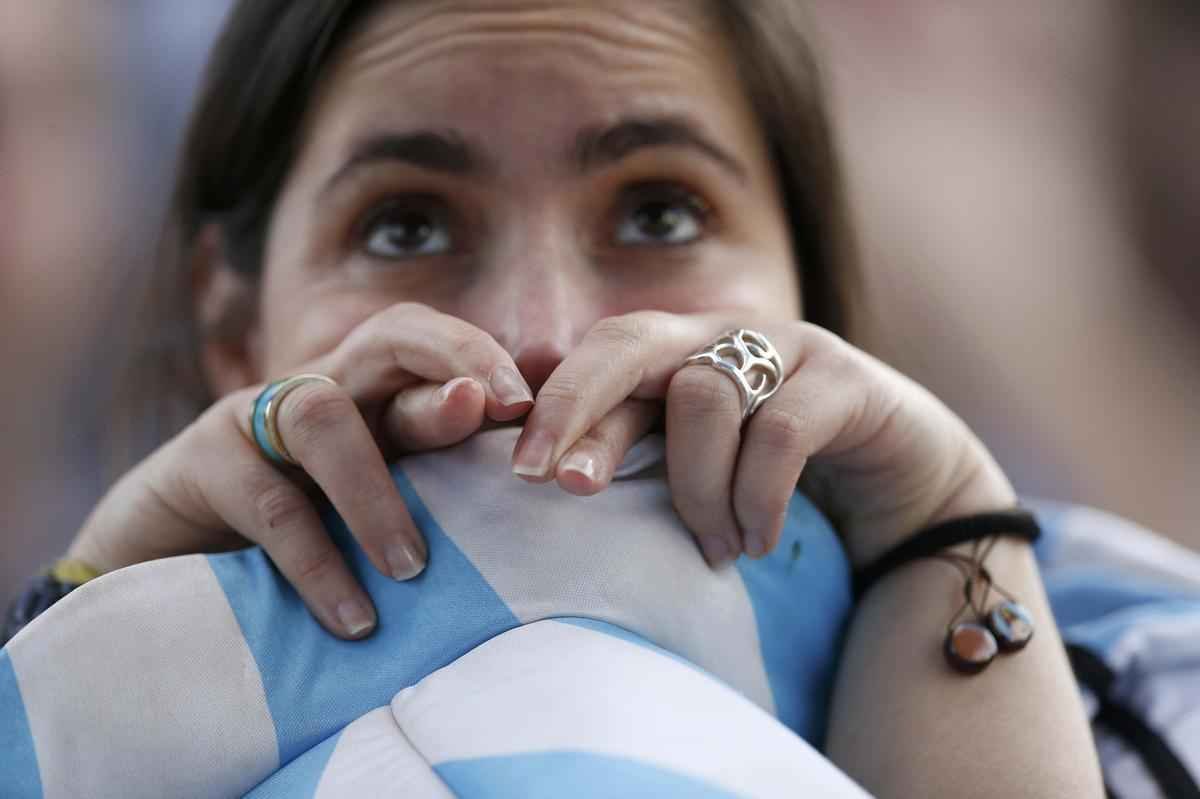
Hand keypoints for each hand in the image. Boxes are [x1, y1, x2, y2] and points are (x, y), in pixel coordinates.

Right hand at [68, 304, 535, 637]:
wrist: (165, 574)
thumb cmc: (292, 549)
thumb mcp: (370, 517)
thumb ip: (434, 492)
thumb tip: (525, 487)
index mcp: (371, 401)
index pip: (429, 347)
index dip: (478, 357)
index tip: (525, 404)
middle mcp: (320, 393)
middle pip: (389, 339)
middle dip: (452, 361)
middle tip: (497, 409)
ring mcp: (254, 418)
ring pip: (325, 418)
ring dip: (375, 494)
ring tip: (412, 569)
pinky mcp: (202, 462)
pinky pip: (271, 503)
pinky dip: (318, 562)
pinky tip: (353, 618)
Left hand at [511, 311, 1015, 567]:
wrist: (903, 479)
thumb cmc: (780, 475)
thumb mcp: (700, 467)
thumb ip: (638, 453)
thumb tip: (550, 468)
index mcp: (675, 350)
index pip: (599, 356)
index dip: (557, 405)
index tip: (522, 473)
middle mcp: (721, 334)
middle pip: (630, 340)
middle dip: (582, 408)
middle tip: (564, 485)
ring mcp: (787, 348)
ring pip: (705, 396)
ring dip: (697, 489)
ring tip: (716, 548)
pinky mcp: (847, 381)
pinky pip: (782, 432)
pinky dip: (759, 497)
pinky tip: (758, 542)